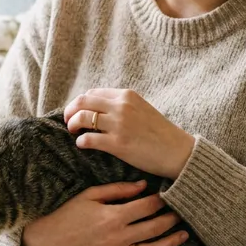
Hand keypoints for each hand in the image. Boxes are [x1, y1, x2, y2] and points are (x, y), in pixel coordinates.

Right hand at [21, 180, 188, 245]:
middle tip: (182, 213)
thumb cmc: (68, 214)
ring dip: (171, 243)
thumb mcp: (91, 195)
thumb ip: (118, 190)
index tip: (169, 195)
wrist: (49, 241)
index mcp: (114, 216)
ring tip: (184, 235)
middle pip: (154, 227)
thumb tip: (144, 186)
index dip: (161, 201)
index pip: (147, 207)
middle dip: (171, 219)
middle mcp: (119, 237)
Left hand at [63, 88, 195, 178]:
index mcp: (127, 95)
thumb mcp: (142, 108)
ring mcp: (119, 124)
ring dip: (72, 125)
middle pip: (82, 102)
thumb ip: (122, 105)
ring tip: (74, 132)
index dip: (80, 103)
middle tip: (68, 121)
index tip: (77, 111)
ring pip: (82, 118)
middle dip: (70, 111)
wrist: (178, 152)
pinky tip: (83, 145)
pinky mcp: (118, 144)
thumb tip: (98, 108)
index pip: (92, 93)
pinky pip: (88, 139)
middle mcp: (121, 106)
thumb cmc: (160, 133)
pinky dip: (81, 141)